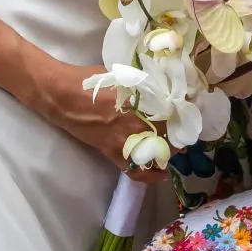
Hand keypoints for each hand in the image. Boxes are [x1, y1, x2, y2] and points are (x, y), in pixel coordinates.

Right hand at [32, 59, 173, 182]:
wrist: (62, 95)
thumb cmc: (90, 80)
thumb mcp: (122, 76)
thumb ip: (142, 84)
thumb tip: (162, 86)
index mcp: (138, 99)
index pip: (171, 111)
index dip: (183, 115)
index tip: (190, 115)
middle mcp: (134, 121)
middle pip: (167, 133)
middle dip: (179, 135)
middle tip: (186, 134)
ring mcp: (122, 138)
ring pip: (155, 151)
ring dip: (168, 151)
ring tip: (176, 150)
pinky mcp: (110, 151)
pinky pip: (132, 169)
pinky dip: (148, 174)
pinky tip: (161, 174)